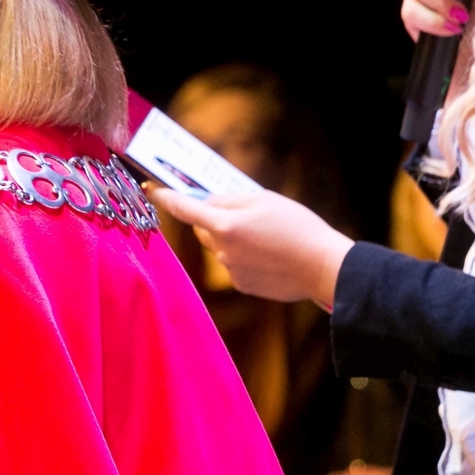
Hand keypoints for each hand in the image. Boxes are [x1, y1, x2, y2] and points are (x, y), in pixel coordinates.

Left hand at [146, 184, 353, 307]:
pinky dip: (245, 257)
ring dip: (232, 238)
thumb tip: (205, 201)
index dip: (165, 197)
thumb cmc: (297, 227)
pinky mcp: (242, 285)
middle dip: (213, 218)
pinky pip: (234, 264)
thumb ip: (229, 199)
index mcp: (225, 224)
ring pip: (220, 246)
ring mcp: (231, 270)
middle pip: (203, 227)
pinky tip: (270, 255)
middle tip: (243, 213)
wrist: (324, 267)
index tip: (151, 189)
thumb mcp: (263, 200)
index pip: (183, 208)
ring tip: (267, 237)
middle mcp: (222, 249)